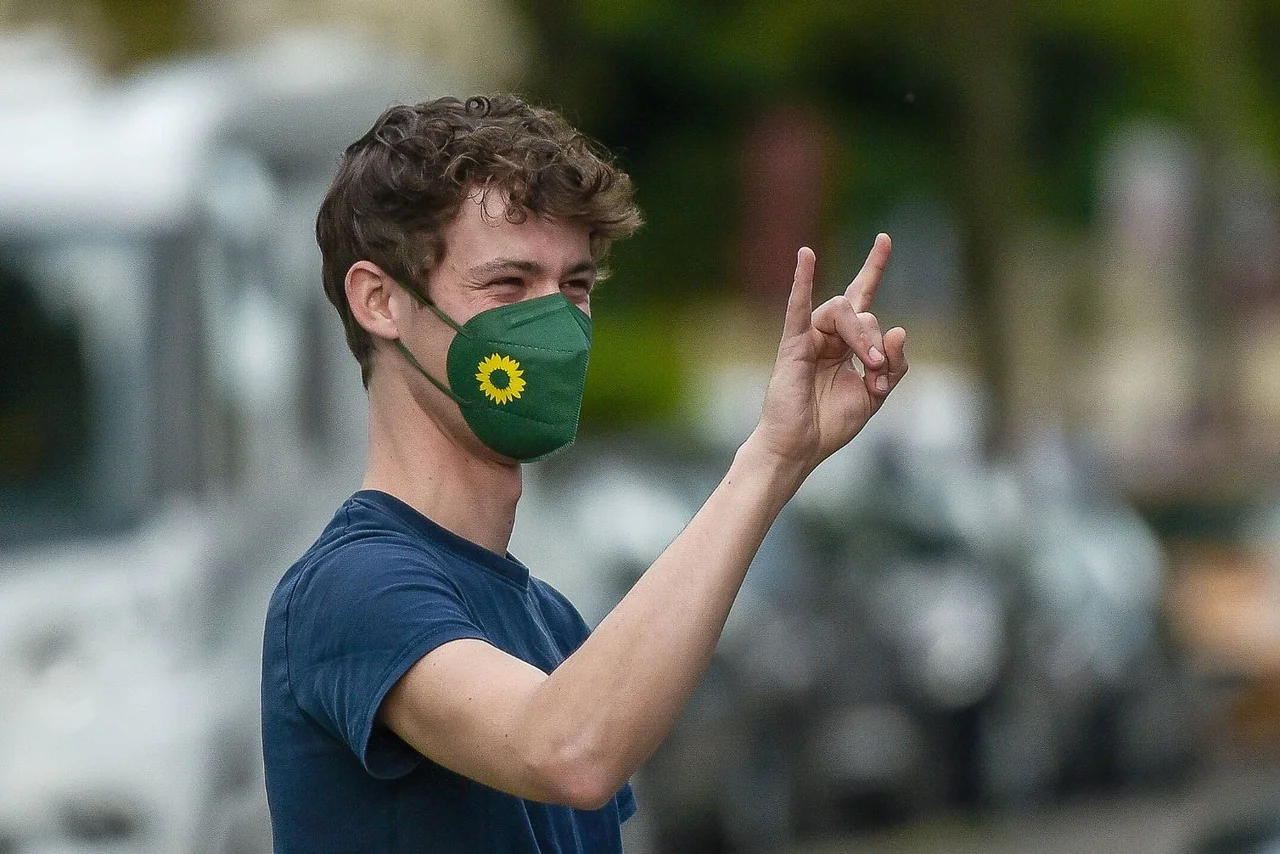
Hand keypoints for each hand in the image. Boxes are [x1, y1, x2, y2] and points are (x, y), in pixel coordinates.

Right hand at [749, 234, 907, 478]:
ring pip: (842, 311)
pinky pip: (797, 308)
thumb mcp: (876, 394)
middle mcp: (828, 334)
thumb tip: (898, 329)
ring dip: (862, 336)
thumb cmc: (831, 423)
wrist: (801, 447)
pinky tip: (806, 256)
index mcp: (847, 344)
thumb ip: (893, 364)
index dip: (873, 267)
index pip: (862, 297)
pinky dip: (802, 281)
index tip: (885, 238)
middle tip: (878, 371)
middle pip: (862, 312)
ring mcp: (809, 337)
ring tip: (868, 366)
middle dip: (876, 340)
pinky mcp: (792, 345)